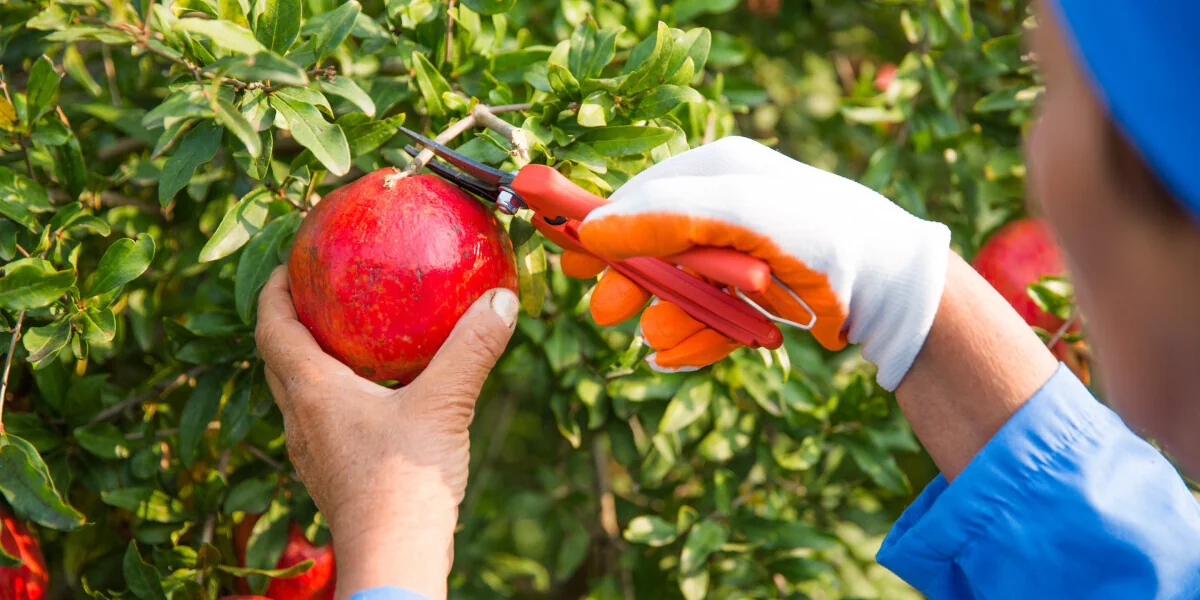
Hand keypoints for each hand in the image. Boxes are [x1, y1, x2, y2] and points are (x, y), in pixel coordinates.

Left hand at [254, 266, 519, 598]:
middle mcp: (301, 419)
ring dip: (309, 361)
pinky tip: (377, 397)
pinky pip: (322, 421)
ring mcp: (312, 452)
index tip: (289, 262)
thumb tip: (501, 302)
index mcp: (313, 391)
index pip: (272, 327)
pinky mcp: (331, 476)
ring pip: (296, 393)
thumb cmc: (405, 482)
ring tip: (346, 339)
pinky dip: (336, 396)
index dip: (274, 289)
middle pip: (277, 358)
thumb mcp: (445, 405)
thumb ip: (471, 349)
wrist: (394, 558)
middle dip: (289, 321)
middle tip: (318, 293)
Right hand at [564, 136, 950, 389]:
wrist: (890, 287)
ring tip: (666, 343)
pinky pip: (712, 315)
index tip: (571, 259)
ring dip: (671, 317)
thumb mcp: (740, 213)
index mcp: (717, 171)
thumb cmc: (822, 234)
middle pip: (656, 248)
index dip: (603, 229)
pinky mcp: (758, 292)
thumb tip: (594, 229)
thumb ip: (667, 216)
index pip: (641, 197)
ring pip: (682, 290)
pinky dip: (700, 336)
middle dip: (636, 283)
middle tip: (608, 314)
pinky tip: (688, 353)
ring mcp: (741, 251)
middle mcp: (725, 206)